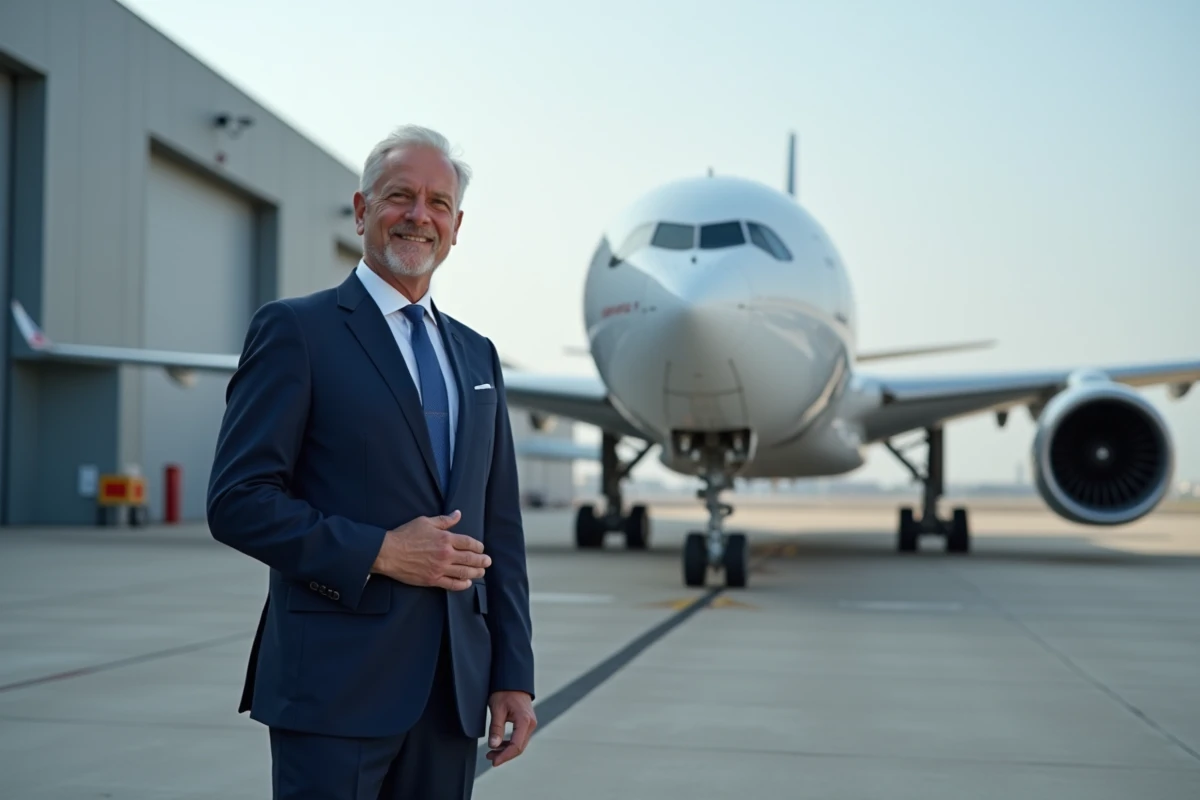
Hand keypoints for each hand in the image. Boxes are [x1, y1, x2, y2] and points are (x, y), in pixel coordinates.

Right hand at [371, 510, 490, 590]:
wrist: (389, 552)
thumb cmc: (405, 535)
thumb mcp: (425, 521)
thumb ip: (444, 520)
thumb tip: (458, 514)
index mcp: (445, 538)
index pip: (469, 543)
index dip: (478, 546)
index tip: (481, 548)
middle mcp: (445, 554)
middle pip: (470, 558)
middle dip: (482, 561)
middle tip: (488, 562)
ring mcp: (440, 568)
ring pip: (464, 572)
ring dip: (476, 572)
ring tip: (482, 572)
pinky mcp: (432, 579)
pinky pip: (451, 584)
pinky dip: (462, 584)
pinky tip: (467, 583)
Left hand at [486, 691, 536, 767]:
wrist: (512, 679)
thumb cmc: (504, 691)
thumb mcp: (497, 709)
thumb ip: (496, 728)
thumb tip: (494, 746)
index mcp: (525, 721)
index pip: (516, 746)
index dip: (504, 756)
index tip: (493, 762)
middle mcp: (531, 724)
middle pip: (519, 747)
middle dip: (504, 755)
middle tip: (489, 758)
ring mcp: (530, 723)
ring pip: (520, 744)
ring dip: (506, 750)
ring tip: (491, 753)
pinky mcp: (527, 723)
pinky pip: (519, 738)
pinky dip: (509, 744)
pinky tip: (499, 745)